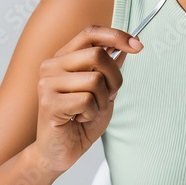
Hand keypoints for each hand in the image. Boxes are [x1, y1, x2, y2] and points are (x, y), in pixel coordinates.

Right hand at [33, 25, 142, 172]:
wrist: (60, 151)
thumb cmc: (80, 120)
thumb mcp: (103, 92)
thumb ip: (110, 70)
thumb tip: (127, 47)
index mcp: (64, 58)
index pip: (90, 33)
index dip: (117, 36)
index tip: (138, 45)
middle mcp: (52, 65)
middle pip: (97, 54)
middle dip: (115, 78)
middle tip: (108, 96)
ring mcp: (48, 83)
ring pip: (95, 80)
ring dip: (102, 100)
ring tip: (89, 110)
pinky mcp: (49, 102)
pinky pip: (87, 100)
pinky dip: (92, 113)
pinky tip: (80, 118)